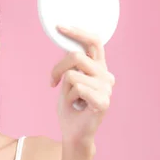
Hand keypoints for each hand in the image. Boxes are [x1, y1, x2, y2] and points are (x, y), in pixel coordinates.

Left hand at [50, 25, 115, 149]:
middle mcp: (106, 74)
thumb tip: (67, 42)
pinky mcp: (104, 101)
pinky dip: (69, 98)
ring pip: (72, 75)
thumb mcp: (68, 79)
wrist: (73, 132)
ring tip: (72, 100)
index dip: (77, 32)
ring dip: (64, 89)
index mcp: (99, 67)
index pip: (94, 41)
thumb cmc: (70, 106)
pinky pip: (77, 88)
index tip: (59, 26)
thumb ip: (71, 63)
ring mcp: (107, 88)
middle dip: (58, 68)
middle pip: (76, 56)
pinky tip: (76, 107)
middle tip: (53, 81)